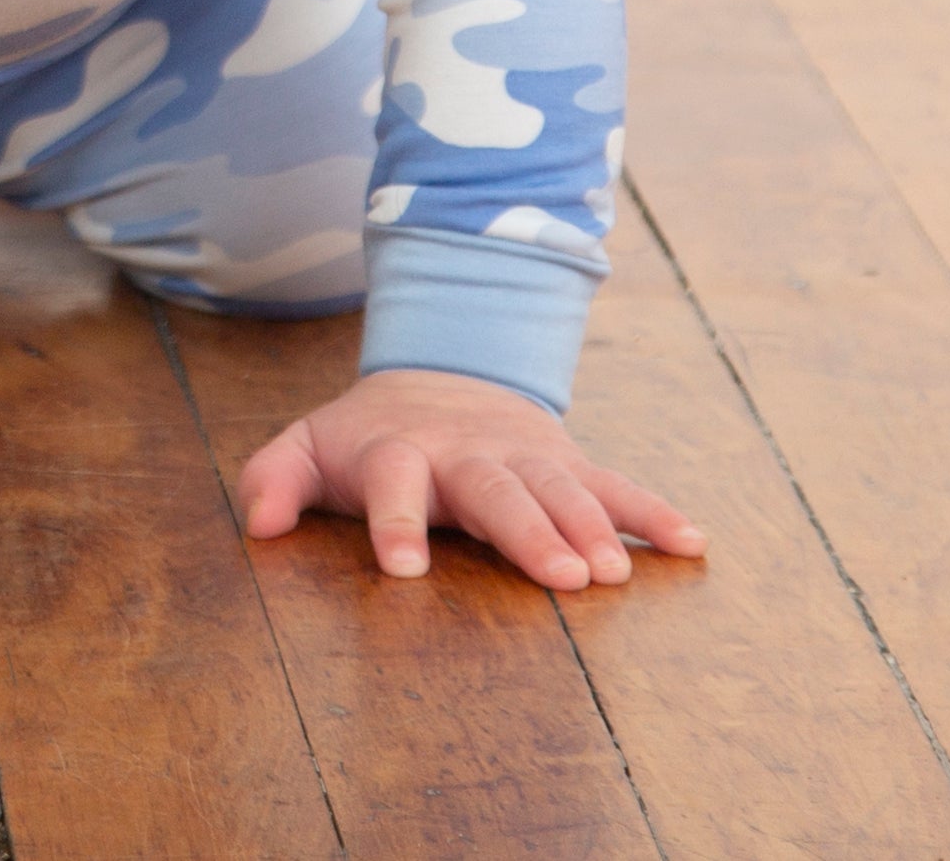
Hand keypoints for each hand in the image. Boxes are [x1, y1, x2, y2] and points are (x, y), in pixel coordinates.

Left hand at [235, 366, 702, 591]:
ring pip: (561, 487)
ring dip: (592, 526)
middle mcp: (466, 451)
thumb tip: (257, 528)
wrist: (440, 371)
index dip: (396, 522)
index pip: (393, 481)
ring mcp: (524, 453)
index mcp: (398, 450)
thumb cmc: (367, 436)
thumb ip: (273, 479)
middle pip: (496, 488)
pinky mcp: (567, 460)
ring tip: (615, 573)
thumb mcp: (307, 445)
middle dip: (528, 531)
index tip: (406, 570)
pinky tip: (692, 543)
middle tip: (562, 578)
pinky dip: (653, 511)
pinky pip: (615, 484)